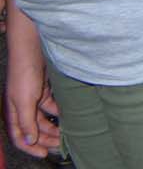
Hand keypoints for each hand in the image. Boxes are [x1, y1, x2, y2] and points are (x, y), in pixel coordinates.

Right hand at [6, 4, 59, 157]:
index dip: (30, 147)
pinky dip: (59, 112)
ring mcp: (33, 98)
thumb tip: (30, 140)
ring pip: (44, 118)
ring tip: (67, 133)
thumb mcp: (24, 100)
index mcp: (13, 112)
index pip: (20, 136)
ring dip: (54, 127)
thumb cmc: (25, 72)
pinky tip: (69, 115)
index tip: (45, 154)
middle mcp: (22, 107)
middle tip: (61, 145)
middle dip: (46, 138)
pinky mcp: (44, 89)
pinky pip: (52, 106)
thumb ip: (26, 121)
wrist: (33, 48)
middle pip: (34, 129)